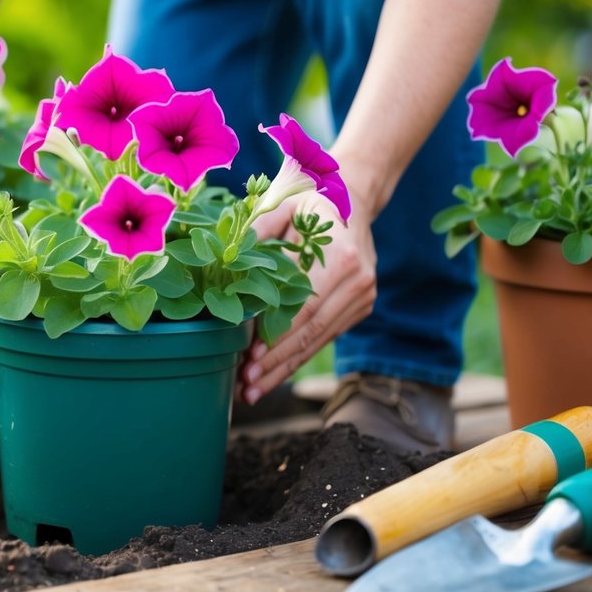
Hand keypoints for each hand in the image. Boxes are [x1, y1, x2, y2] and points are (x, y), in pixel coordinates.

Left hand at [238, 190, 376, 403]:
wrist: (352, 201)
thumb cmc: (308, 202)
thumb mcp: (283, 205)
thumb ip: (259, 232)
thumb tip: (230, 262)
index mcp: (341, 257)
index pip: (303, 306)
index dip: (276, 335)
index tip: (250, 358)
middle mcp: (358, 281)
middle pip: (310, 331)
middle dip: (276, 363)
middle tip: (244, 386)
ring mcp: (362, 297)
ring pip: (317, 341)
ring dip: (284, 368)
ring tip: (252, 390)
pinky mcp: (359, 308)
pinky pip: (323, 336)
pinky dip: (296, 356)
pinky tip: (272, 374)